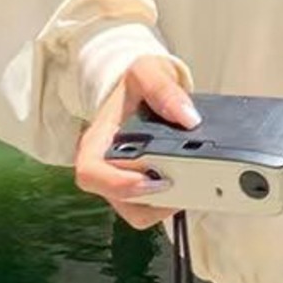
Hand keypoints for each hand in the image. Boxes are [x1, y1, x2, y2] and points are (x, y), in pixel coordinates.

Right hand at [75, 55, 200, 228]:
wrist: (144, 89)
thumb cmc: (137, 85)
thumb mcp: (147, 71)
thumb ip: (164, 89)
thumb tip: (188, 118)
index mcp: (96, 142)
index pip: (91, 174)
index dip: (119, 184)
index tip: (152, 178)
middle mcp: (105, 167)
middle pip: (119, 201)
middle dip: (153, 199)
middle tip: (186, 181)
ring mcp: (123, 181)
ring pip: (138, 211)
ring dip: (166, 203)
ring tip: (192, 180)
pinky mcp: (141, 188)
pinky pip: (154, 206)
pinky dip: (174, 200)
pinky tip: (191, 181)